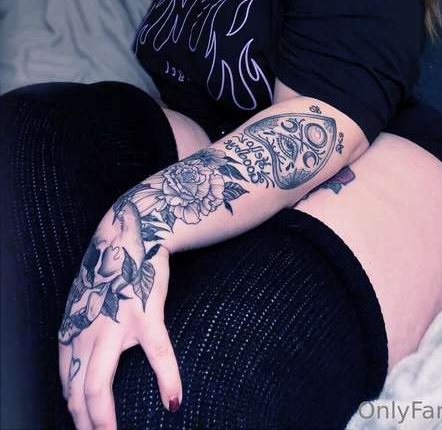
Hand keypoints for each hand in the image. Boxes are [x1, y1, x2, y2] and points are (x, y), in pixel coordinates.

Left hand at [58, 201, 181, 428]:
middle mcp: (84, 332)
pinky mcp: (145, 313)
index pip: (66, 386)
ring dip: (103, 421)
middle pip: (75, 393)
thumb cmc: (113, 270)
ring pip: (97, 385)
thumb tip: (86, 364)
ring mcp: (113, 324)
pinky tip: (173, 401)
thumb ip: (84, 333)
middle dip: (86, 426)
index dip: (76, 414)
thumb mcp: (87, 302)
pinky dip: (166, 380)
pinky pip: (156, 354)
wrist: (130, 233)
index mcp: (72, 332)